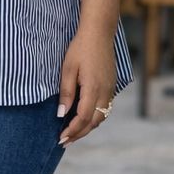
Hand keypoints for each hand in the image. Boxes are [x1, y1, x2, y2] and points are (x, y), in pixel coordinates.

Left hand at [57, 26, 116, 145]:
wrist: (99, 32)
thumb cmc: (80, 48)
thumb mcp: (68, 69)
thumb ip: (66, 93)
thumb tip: (61, 114)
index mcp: (93, 89)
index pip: (83, 118)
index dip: (72, 131)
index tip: (61, 138)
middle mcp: (105, 92)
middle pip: (93, 122)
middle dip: (79, 134)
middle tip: (64, 141)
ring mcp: (111, 90)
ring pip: (101, 117)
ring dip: (87, 128)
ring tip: (73, 133)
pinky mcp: (112, 86)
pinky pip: (105, 109)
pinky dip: (94, 118)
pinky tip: (84, 119)